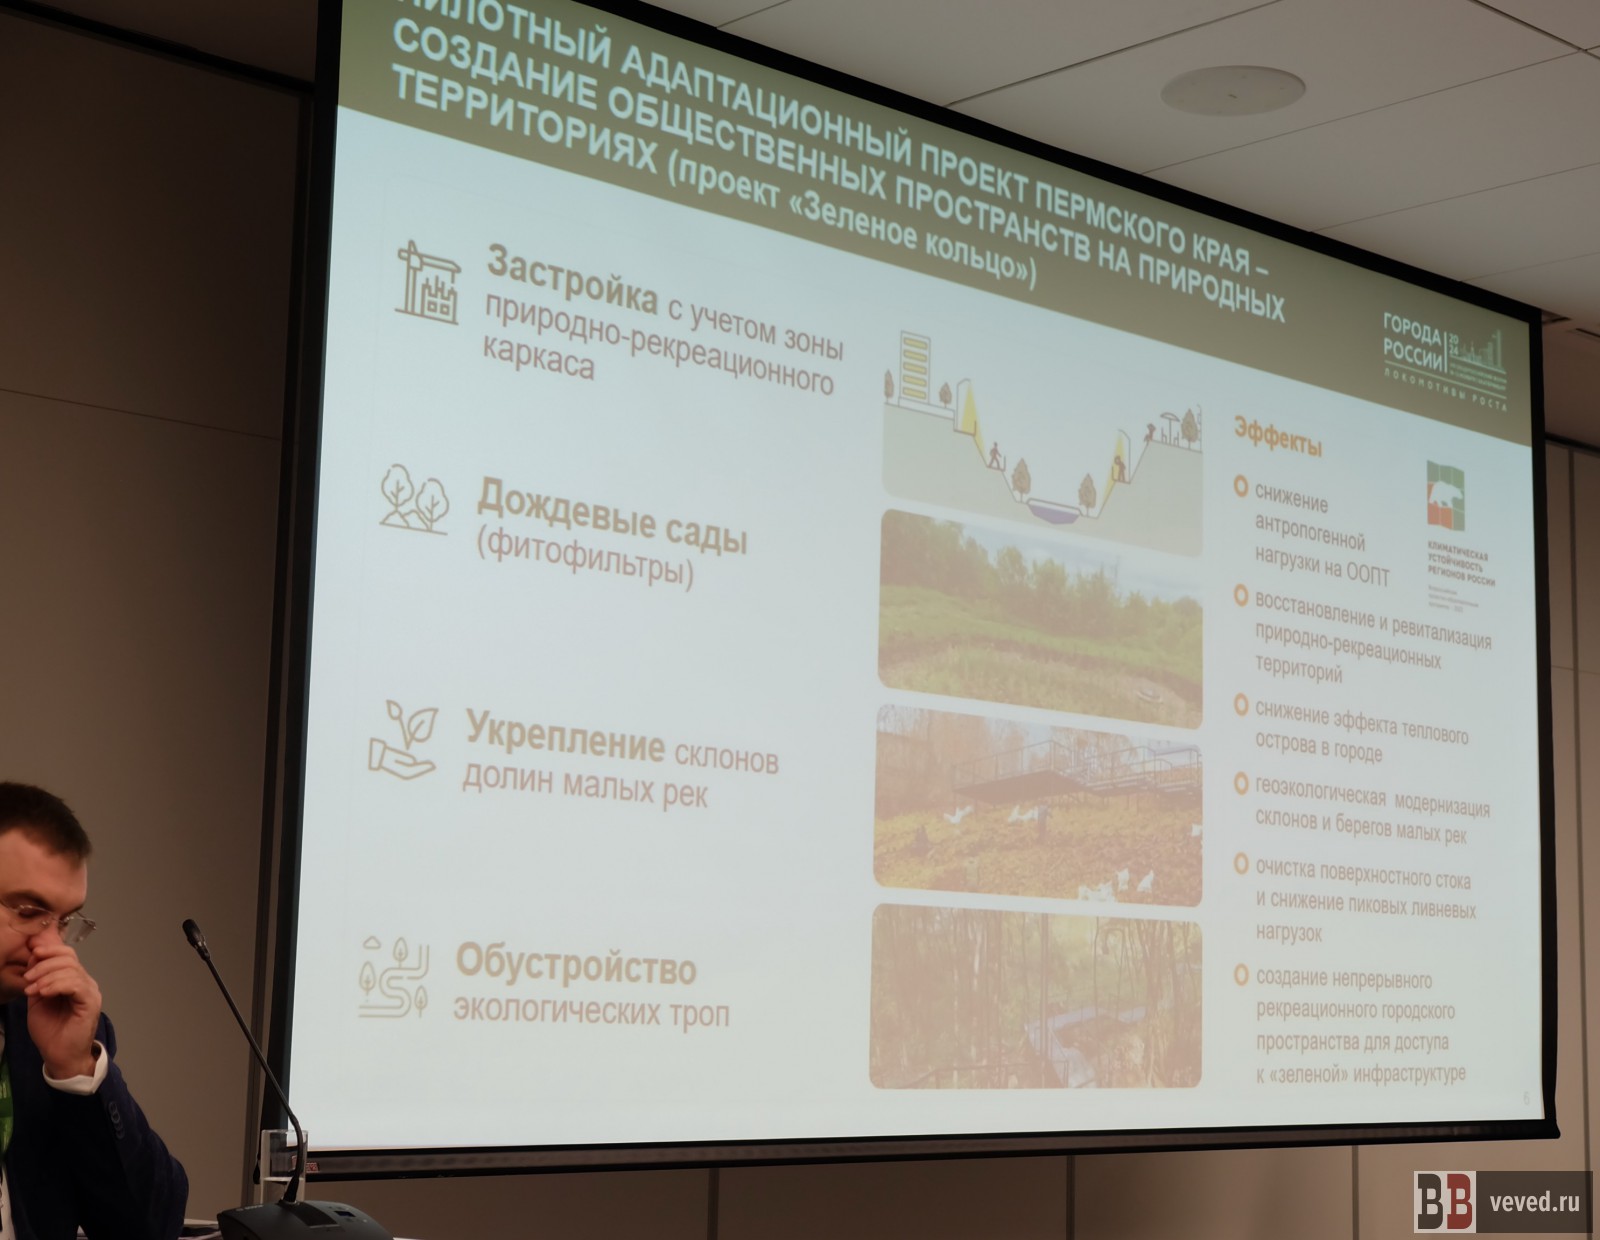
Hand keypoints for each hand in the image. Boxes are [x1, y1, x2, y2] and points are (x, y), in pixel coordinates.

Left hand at [23, 938, 101, 1078]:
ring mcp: (90, 991)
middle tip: (28, 978)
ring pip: (71, 970)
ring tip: (32, 989)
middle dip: (44, 964)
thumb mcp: (38, 1000)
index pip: (67, 955)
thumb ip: (38, 981)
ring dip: (47, 976)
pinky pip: (75, 984)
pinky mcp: (90, 1002)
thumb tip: (34, 959)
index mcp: (74, 980)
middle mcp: (85, 982)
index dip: (50, 950)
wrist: (60, 1055)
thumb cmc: (50, 1031)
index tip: (32, 952)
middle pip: (69, 958)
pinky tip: (44, 992)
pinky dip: (57, 985)